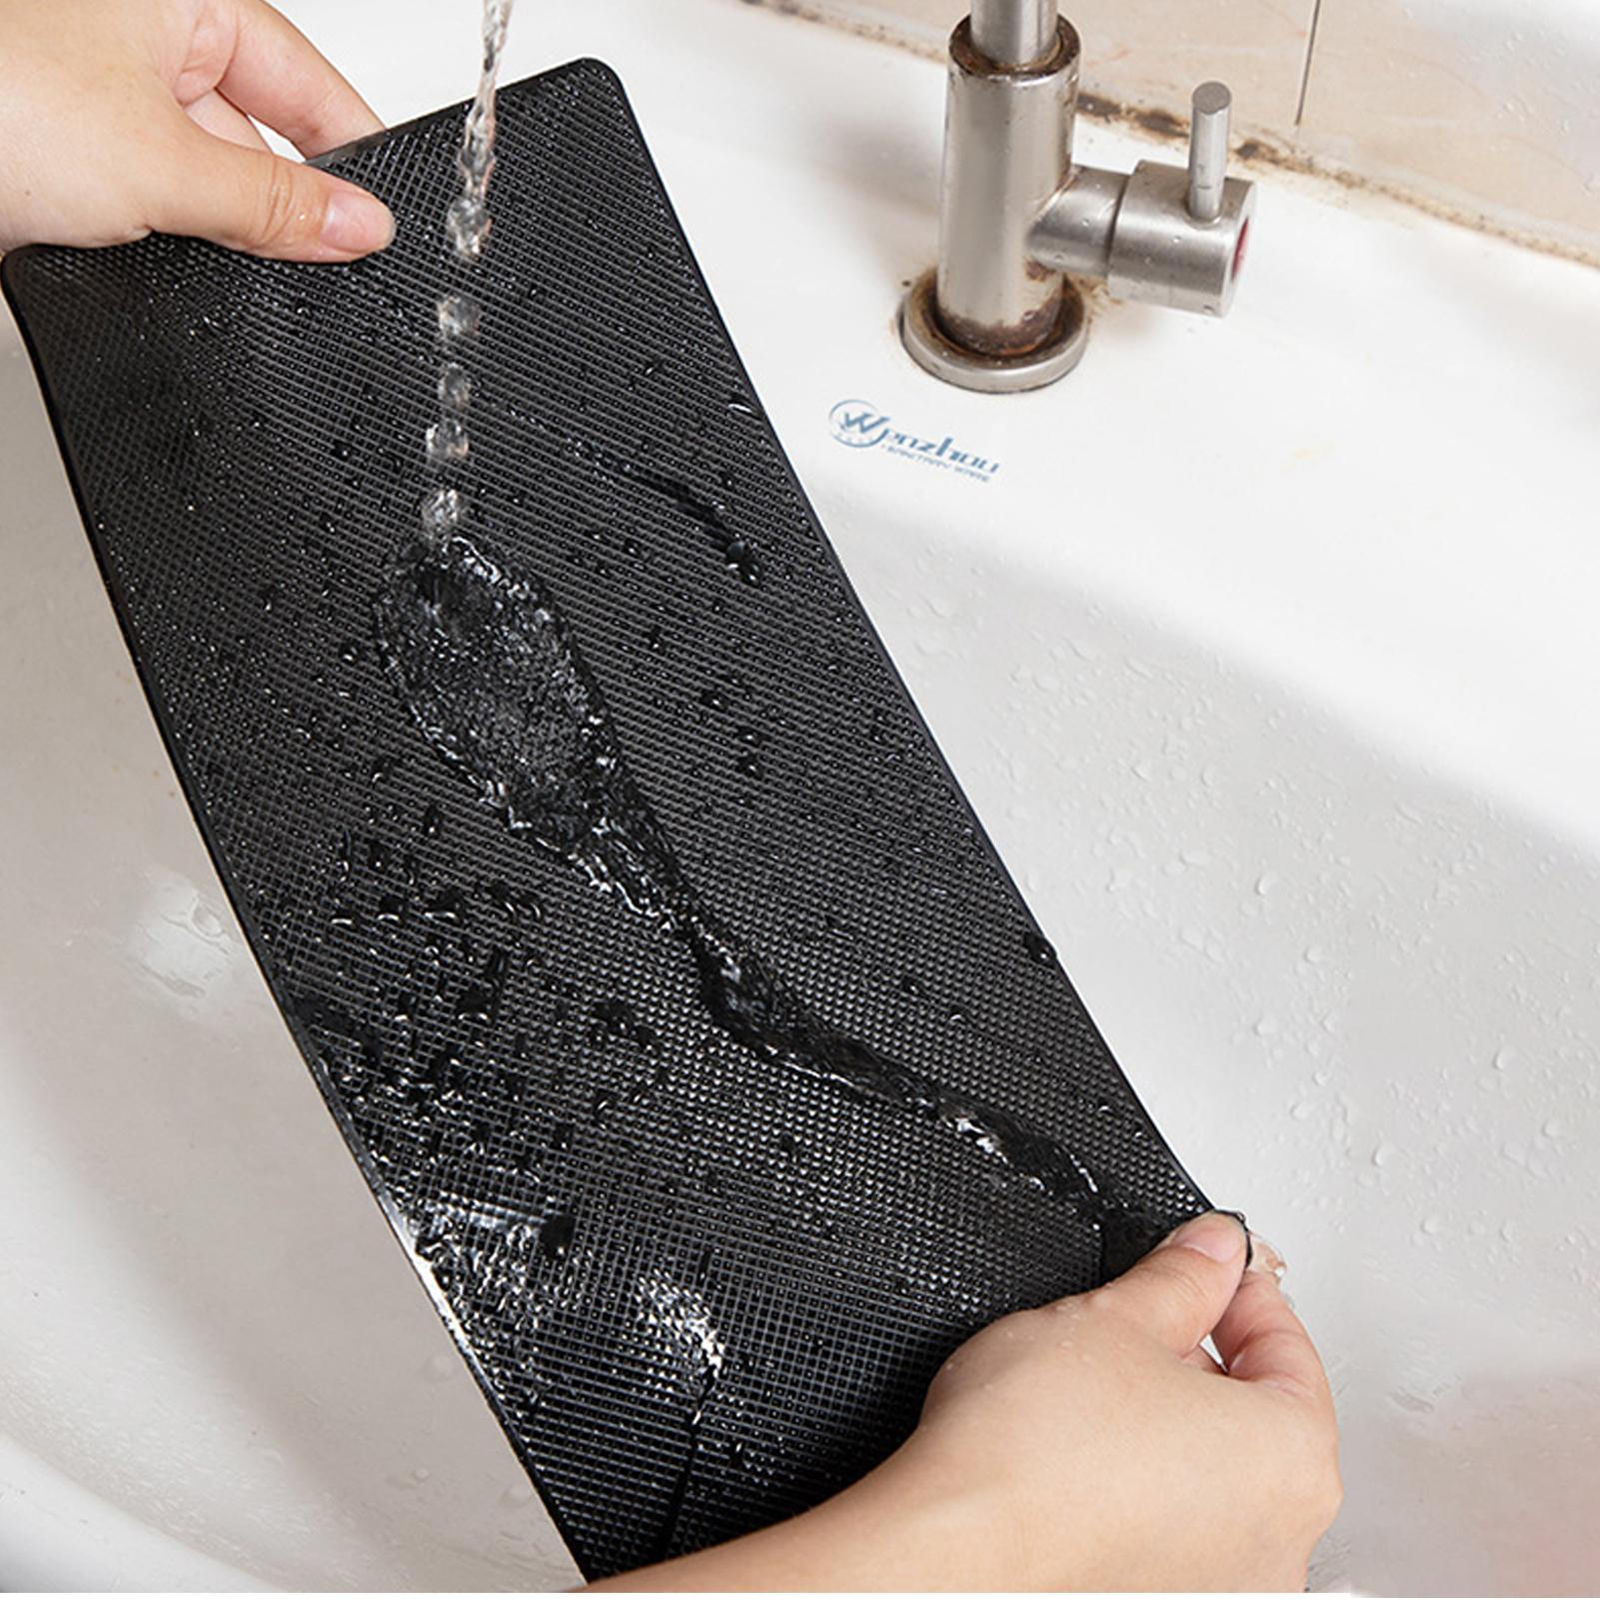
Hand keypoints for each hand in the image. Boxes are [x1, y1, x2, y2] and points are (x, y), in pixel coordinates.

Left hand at [0, 0, 391, 260]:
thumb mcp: (164, 165)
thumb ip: (277, 206)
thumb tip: (362, 225)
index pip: (309, 83)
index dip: (355, 156)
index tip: (390, 226)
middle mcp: (139, 37)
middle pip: (259, 137)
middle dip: (280, 206)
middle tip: (313, 265)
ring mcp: (99, 99)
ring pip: (203, 181)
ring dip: (215, 232)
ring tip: (204, 257)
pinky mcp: (65, 157)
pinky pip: (151, 207)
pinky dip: (163, 242)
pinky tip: (161, 264)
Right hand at [598, 1212, 1339, 1591]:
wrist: (937, 1566)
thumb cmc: (1025, 1462)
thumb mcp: (1111, 1317)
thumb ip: (1176, 1270)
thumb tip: (1210, 1230)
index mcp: (1283, 1456)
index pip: (1279, 1327)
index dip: (1224, 1269)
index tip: (1183, 1238)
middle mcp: (1261, 1536)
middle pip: (1235, 1399)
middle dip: (1175, 1338)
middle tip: (1109, 1297)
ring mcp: (1197, 1579)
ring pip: (1179, 1458)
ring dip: (1129, 1401)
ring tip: (1051, 1364)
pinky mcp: (1125, 1595)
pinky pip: (1135, 1508)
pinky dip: (1100, 1462)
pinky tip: (1032, 1434)